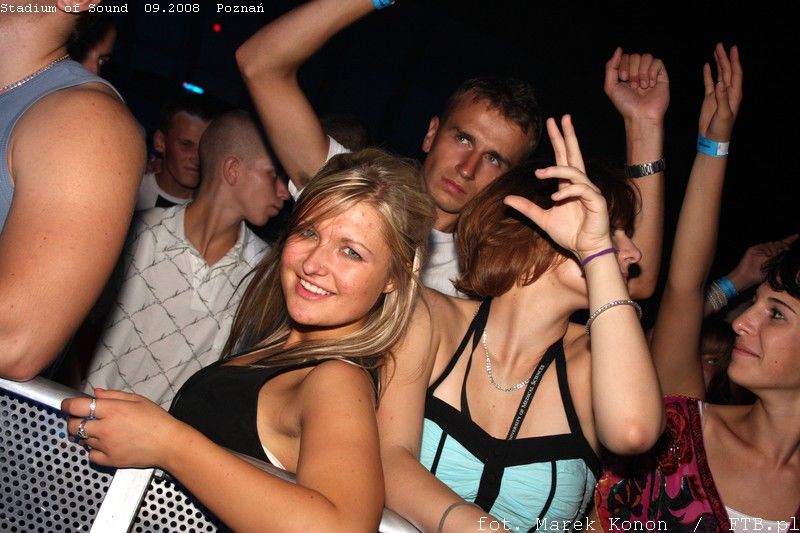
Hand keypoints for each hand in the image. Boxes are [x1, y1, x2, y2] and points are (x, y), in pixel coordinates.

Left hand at [62, 388, 183, 468]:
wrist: (169, 443)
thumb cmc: (157, 420)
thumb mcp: (137, 400)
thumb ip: (114, 395)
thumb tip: (96, 393)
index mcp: (112, 410)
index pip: (77, 406)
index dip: (67, 404)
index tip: (67, 405)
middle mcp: (105, 428)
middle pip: (74, 425)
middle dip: (73, 421)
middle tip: (81, 419)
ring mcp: (106, 446)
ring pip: (82, 440)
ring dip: (86, 434)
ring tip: (100, 431)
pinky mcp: (110, 460)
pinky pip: (91, 456)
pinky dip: (93, 450)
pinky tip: (103, 445)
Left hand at [504, 115, 611, 258]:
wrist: (585, 250)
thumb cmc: (569, 233)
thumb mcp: (542, 219)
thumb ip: (526, 208)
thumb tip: (506, 199)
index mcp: (569, 185)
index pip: (564, 156)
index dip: (559, 139)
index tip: (553, 122)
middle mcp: (580, 184)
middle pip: (574, 154)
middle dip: (567, 136)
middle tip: (561, 118)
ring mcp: (590, 191)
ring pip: (574, 172)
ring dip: (557, 170)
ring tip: (540, 173)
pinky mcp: (597, 201)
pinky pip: (582, 190)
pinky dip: (567, 192)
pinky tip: (555, 198)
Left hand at [604, 47, 668, 123]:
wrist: (641, 114)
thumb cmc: (626, 104)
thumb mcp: (610, 86)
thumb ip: (611, 67)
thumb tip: (619, 49)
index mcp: (626, 73)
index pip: (625, 56)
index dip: (623, 65)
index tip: (623, 79)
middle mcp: (638, 71)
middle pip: (635, 56)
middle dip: (632, 71)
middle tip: (633, 86)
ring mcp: (650, 72)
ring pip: (646, 57)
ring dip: (642, 73)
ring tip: (642, 87)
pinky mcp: (661, 75)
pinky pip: (657, 62)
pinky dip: (652, 73)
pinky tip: (651, 85)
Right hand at [698, 44, 742, 140]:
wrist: (712, 138)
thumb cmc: (721, 128)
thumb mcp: (724, 114)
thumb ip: (722, 98)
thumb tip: (720, 83)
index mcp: (734, 94)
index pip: (735, 73)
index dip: (734, 61)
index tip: (732, 48)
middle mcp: (728, 91)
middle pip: (727, 71)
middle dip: (724, 58)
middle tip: (720, 45)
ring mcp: (719, 94)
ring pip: (719, 74)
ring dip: (718, 63)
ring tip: (715, 51)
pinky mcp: (710, 98)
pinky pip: (709, 83)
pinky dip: (708, 74)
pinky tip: (707, 65)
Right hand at [728, 234, 797, 290]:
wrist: (746, 278)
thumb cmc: (759, 276)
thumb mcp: (773, 269)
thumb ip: (779, 260)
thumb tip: (785, 251)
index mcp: (772, 256)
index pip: (781, 246)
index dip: (789, 241)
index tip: (797, 236)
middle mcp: (766, 251)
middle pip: (778, 243)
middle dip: (784, 245)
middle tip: (787, 249)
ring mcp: (759, 250)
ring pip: (771, 244)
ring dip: (776, 248)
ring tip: (777, 254)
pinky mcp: (753, 249)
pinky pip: (762, 246)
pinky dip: (767, 249)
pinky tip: (769, 254)